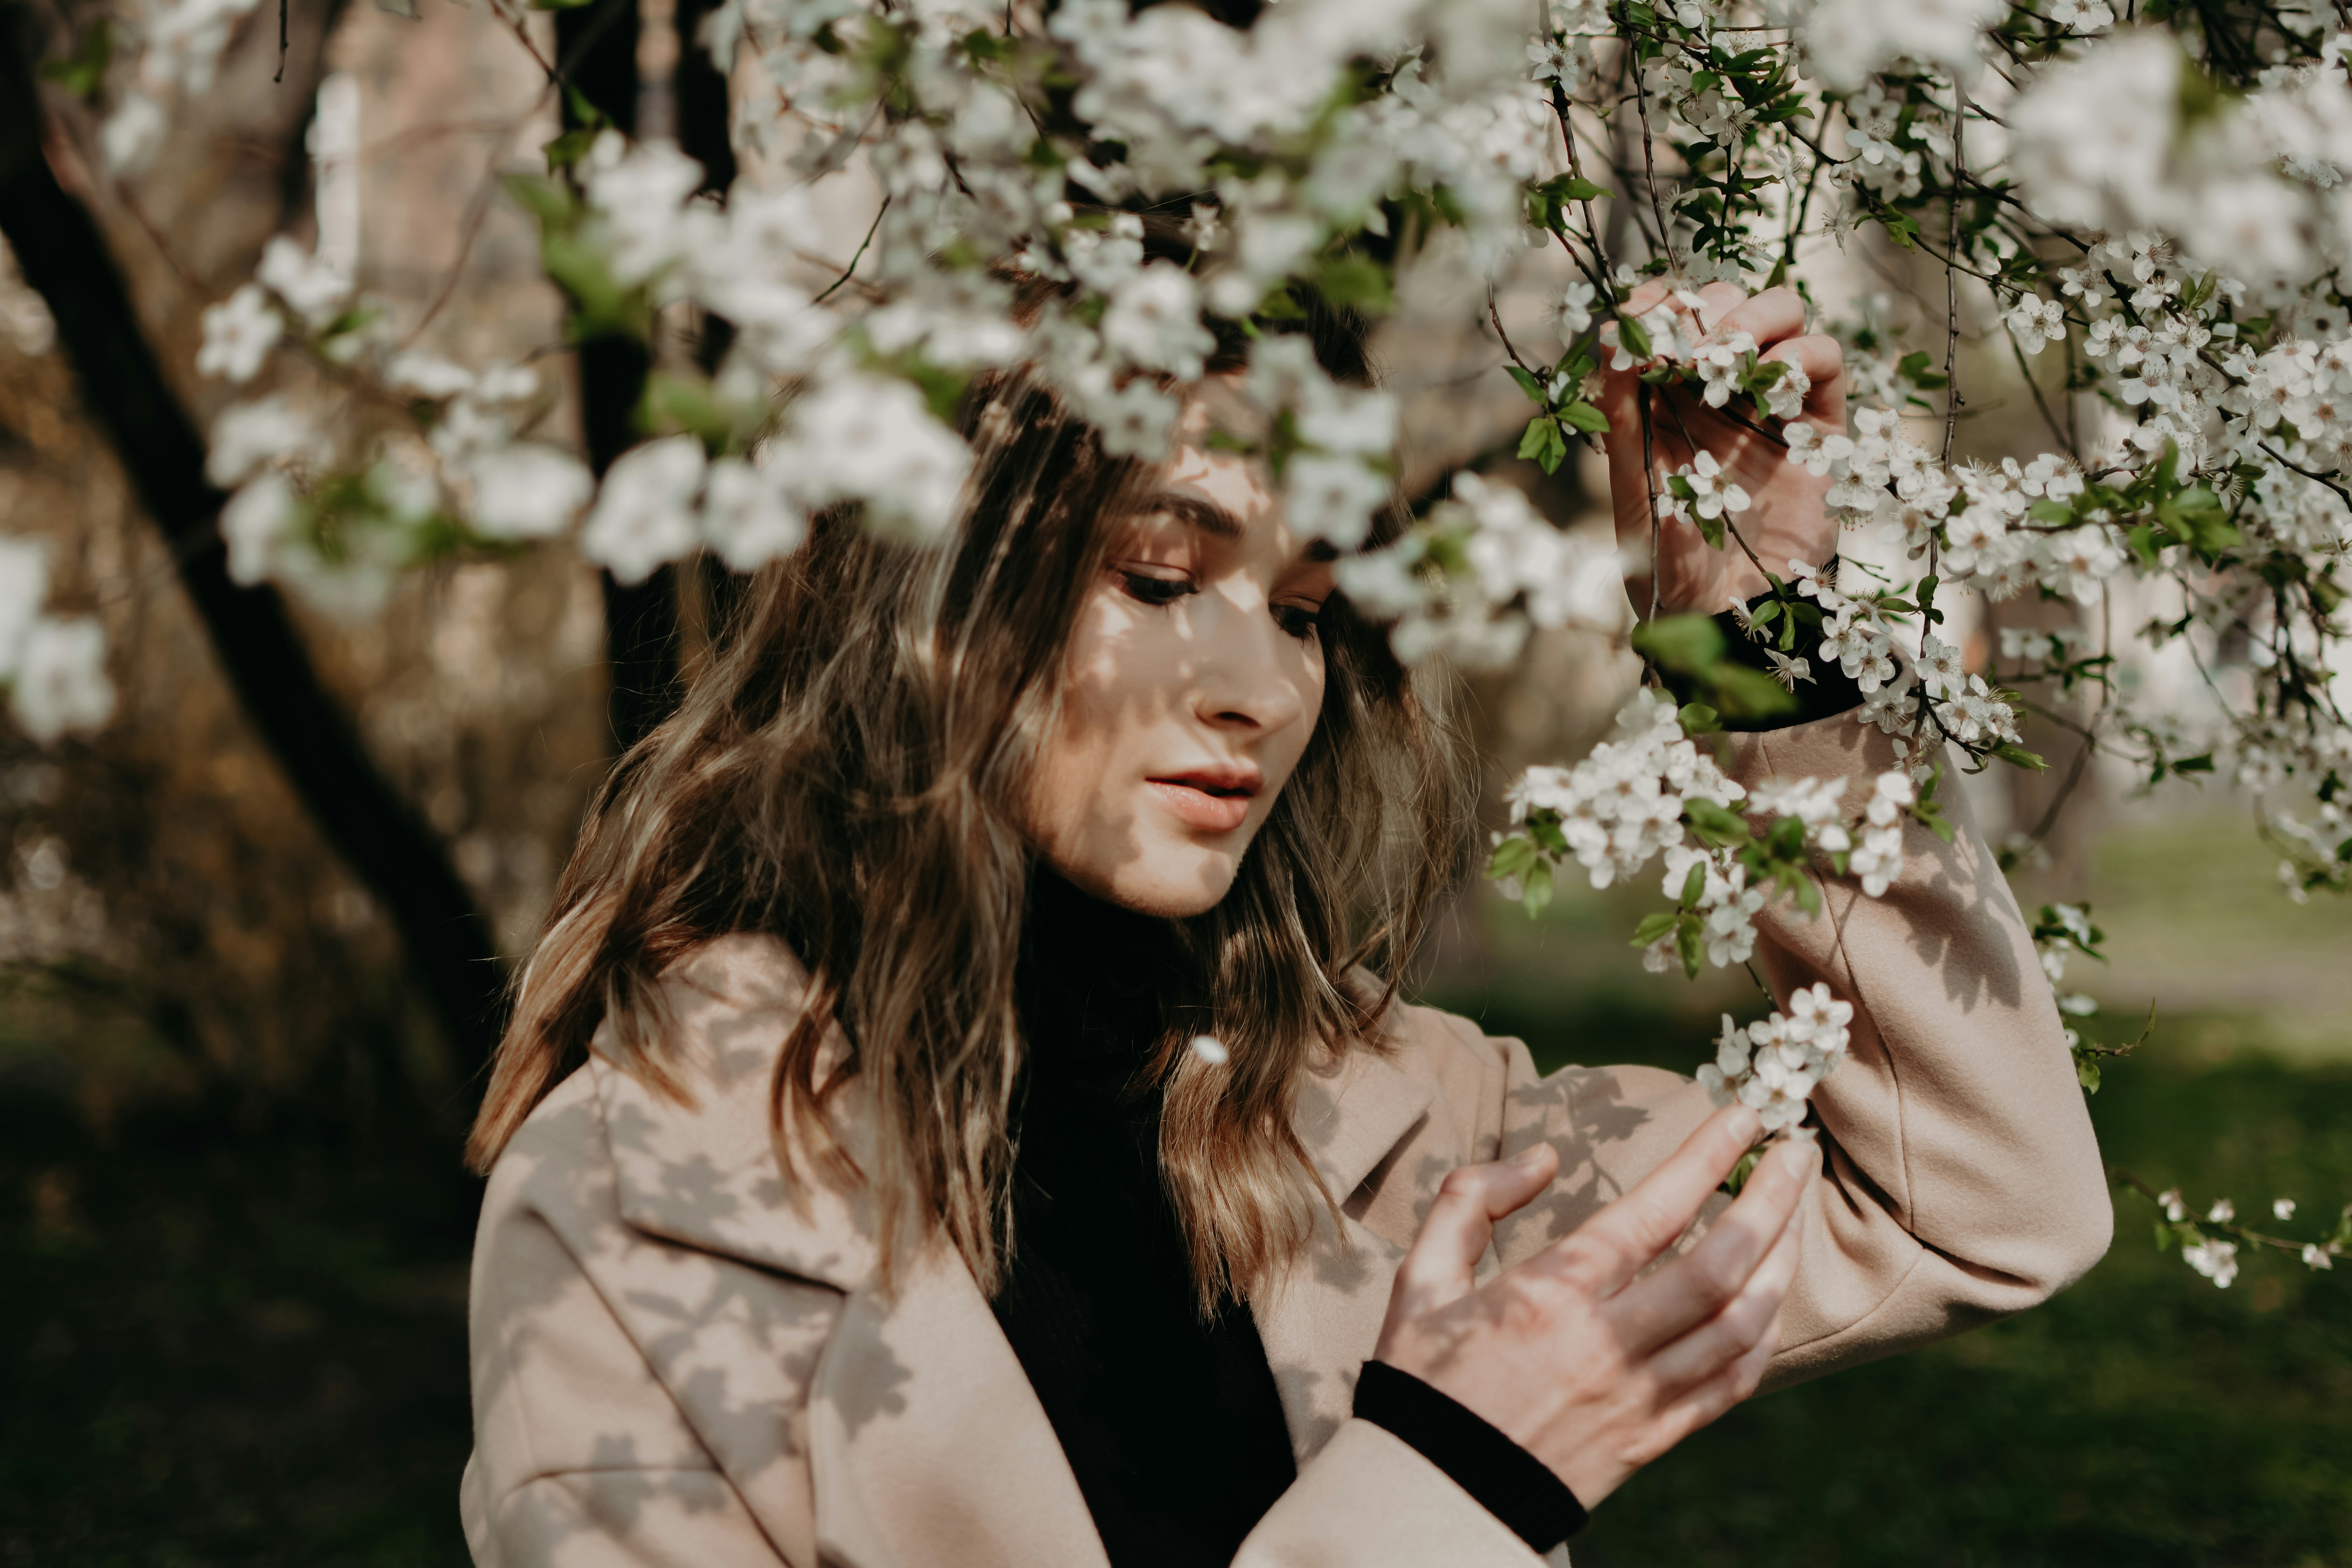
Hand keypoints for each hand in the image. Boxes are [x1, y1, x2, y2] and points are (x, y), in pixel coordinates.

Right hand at [1371, 1105, 1813, 1508]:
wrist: (1435, 1493)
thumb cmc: (1424, 1379)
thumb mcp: (1420, 1279)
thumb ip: (1471, 1201)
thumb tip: (1542, 1158)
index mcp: (1551, 1295)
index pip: (1652, 1211)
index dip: (1706, 1155)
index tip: (1743, 1115)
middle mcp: (1606, 1344)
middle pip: (1720, 1265)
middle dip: (1771, 1200)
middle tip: (1797, 1152)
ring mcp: (1637, 1397)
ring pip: (1740, 1325)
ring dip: (1781, 1263)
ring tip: (1792, 1217)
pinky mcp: (1650, 1440)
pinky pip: (1730, 1385)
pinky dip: (1762, 1337)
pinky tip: (1770, 1301)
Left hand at [1595, 281, 1846, 614]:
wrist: (1727, 619)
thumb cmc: (1668, 565)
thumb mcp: (1632, 486)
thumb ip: (1622, 413)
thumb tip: (1613, 336)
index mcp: (1665, 400)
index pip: (1665, 318)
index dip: (1655, 302)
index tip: (1641, 315)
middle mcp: (1718, 392)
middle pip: (1723, 301)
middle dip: (1705, 307)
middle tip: (1687, 349)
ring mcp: (1771, 404)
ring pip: (1779, 313)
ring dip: (1751, 319)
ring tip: (1726, 359)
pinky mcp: (1818, 426)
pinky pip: (1824, 360)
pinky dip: (1800, 355)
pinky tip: (1771, 386)